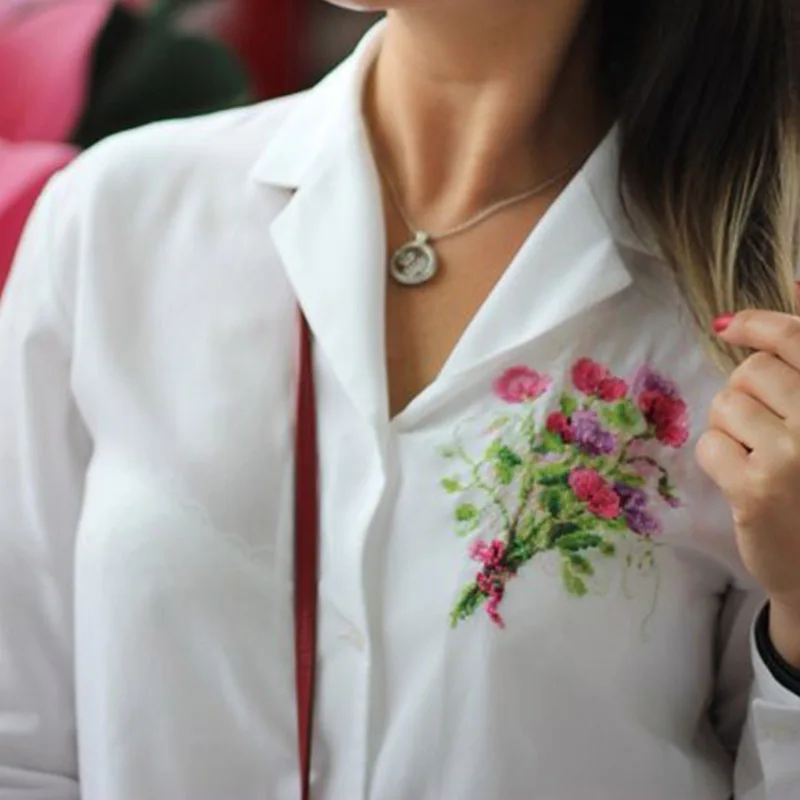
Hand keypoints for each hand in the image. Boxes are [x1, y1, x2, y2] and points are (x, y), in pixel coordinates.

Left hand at [696, 308, 799, 666]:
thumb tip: (795, 277)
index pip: (799, 339)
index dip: (760, 325)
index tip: (729, 325)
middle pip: (752, 371)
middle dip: (748, 394)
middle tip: (767, 430)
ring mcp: (796, 454)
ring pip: (726, 405)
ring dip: (732, 428)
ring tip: (760, 458)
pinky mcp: (758, 489)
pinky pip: (710, 444)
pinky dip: (718, 459)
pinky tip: (746, 482)